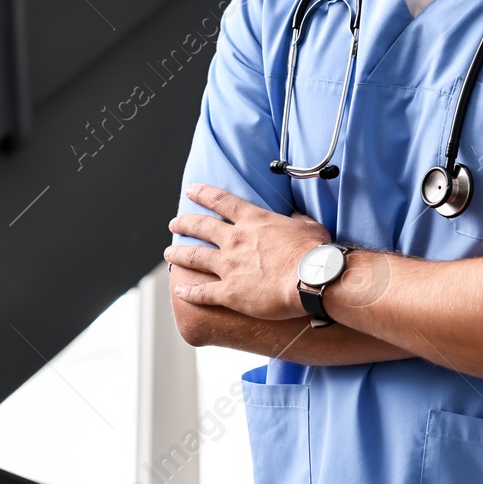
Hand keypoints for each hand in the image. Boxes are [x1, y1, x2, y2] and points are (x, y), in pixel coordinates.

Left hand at [164, 184, 329, 318]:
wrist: (312, 278)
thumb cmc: (314, 252)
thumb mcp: (309, 227)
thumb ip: (297, 222)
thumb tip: (294, 220)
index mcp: (254, 221)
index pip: (222, 202)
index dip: (204, 194)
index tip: (191, 190)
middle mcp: (236, 240)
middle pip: (201, 227)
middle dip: (184, 223)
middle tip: (174, 223)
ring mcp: (229, 266)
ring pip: (194, 257)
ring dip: (179, 253)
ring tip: (169, 252)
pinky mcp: (229, 292)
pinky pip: (202, 293)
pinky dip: (188, 293)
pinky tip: (179, 292)